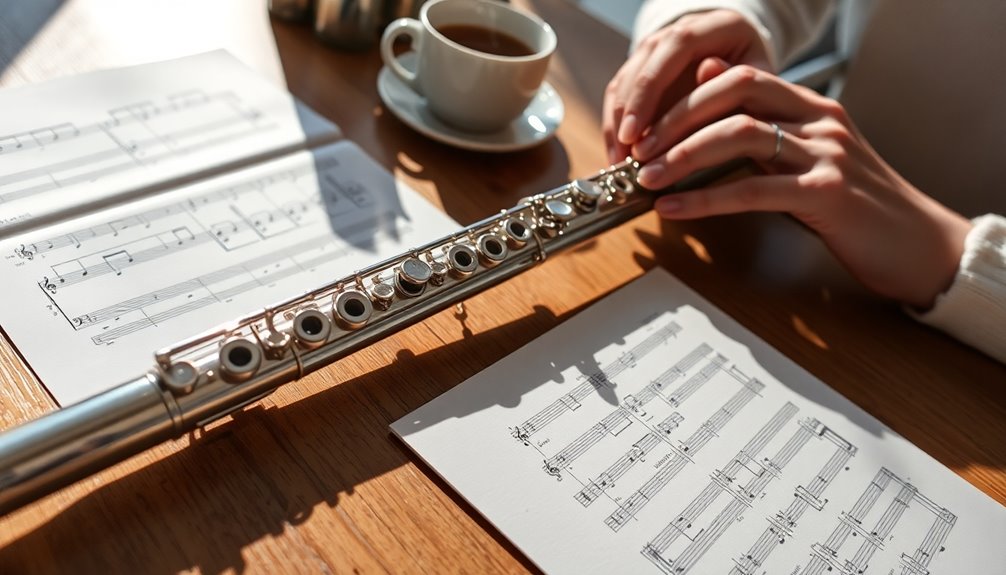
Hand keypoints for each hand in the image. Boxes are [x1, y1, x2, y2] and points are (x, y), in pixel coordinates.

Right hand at [603, 9, 770, 163]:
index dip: (650, 89)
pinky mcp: (641, 70)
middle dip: (629, 112)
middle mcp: (676, 32)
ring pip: (624, 82)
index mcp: (713, 26)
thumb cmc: (754, 77)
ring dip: (617, 123)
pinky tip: (619, 155)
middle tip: (626, 152)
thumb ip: (737, 79)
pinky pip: (619, 96)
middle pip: (642, 66)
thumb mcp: (758, 78)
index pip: (674, 47)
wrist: (742, 61)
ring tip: (620, 162)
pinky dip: (615, 126)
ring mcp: (654, 50)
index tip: (637, 130)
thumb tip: (706, 76)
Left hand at [638, 59, 971, 308]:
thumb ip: (765, 130)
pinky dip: (706, 199)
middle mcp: (820, 120)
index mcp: (812, 107)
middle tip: (636, 150)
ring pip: (740, 135)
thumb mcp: (807, 160)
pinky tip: (674, 209)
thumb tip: (711, 92)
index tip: (647, 127)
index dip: (685, 97)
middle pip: (733, 94)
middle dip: (675, 119)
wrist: (919, 245)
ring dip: (683, 155)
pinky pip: (754, 190)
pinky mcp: (828, 194)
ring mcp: (827, 154)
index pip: (738, 78)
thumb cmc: (856, 207)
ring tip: (646, 179)